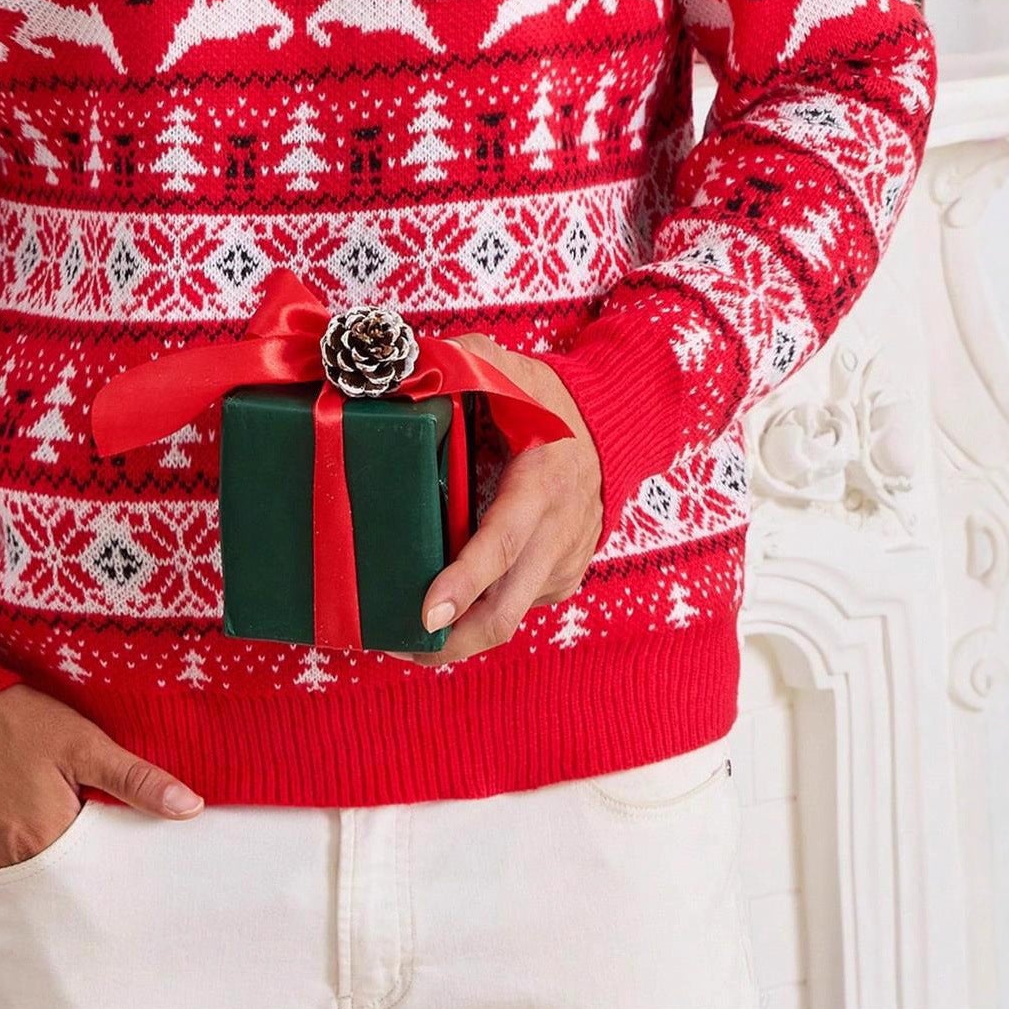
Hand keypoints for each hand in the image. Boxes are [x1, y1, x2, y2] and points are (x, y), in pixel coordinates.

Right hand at [0, 683, 202, 869]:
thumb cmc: (5, 716)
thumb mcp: (81, 741)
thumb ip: (134, 779)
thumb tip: (189, 807)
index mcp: (48, 841)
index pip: (101, 864)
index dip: (115, 838)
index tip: (120, 813)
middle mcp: (11, 862)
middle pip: (65, 868)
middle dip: (82, 842)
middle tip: (81, 799)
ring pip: (30, 861)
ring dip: (46, 838)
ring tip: (47, 795)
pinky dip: (13, 834)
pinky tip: (16, 798)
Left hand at [397, 334, 602, 666]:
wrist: (613, 428)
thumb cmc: (546, 399)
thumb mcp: (506, 369)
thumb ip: (456, 364)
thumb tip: (398, 372)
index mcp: (541, 485)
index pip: (501, 543)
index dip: (463, 581)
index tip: (427, 615)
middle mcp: (558, 535)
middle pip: (505, 611)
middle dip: (451, 642)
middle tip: (396, 644)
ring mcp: (563, 563)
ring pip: (507, 617)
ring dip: (459, 636)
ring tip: (402, 635)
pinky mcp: (560, 579)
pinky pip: (514, 605)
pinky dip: (478, 614)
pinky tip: (443, 606)